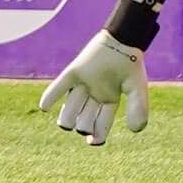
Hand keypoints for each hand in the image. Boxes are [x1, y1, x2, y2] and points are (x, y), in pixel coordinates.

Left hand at [39, 31, 148, 146]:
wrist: (122, 41)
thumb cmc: (132, 65)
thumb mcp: (137, 89)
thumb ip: (138, 108)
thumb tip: (135, 131)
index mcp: (110, 101)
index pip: (102, 125)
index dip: (97, 136)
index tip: (93, 142)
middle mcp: (94, 96)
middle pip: (84, 120)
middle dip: (83, 126)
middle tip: (85, 126)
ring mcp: (82, 85)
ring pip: (70, 109)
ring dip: (68, 118)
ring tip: (67, 124)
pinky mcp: (73, 74)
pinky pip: (58, 88)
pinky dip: (50, 98)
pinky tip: (44, 108)